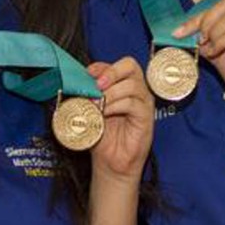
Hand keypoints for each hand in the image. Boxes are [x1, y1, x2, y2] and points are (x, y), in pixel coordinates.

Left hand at [87, 57, 153, 181]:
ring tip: (97, 105)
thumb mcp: (92, 108)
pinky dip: (116, 106)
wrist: (110, 160)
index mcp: (124, 84)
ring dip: (110, 93)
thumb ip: (88, 92)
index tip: (87, 74)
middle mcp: (137, 89)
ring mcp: (143, 102)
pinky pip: (133, 104)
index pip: (119, 63)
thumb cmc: (103, 134)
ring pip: (131, 85)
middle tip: (97, 85)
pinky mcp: (146, 117)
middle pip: (131, 66)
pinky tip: (105, 114)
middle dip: (111, 72)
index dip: (103, 66)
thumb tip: (78, 79)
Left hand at [173, 0, 224, 123]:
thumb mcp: (221, 55)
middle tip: (197, 40)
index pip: (224, 4)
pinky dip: (220, 42)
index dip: (199, 15)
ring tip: (207, 49)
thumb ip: (208, 40)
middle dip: (205, 21)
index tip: (179, 31)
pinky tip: (214, 53)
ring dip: (212, 33)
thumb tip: (187, 32)